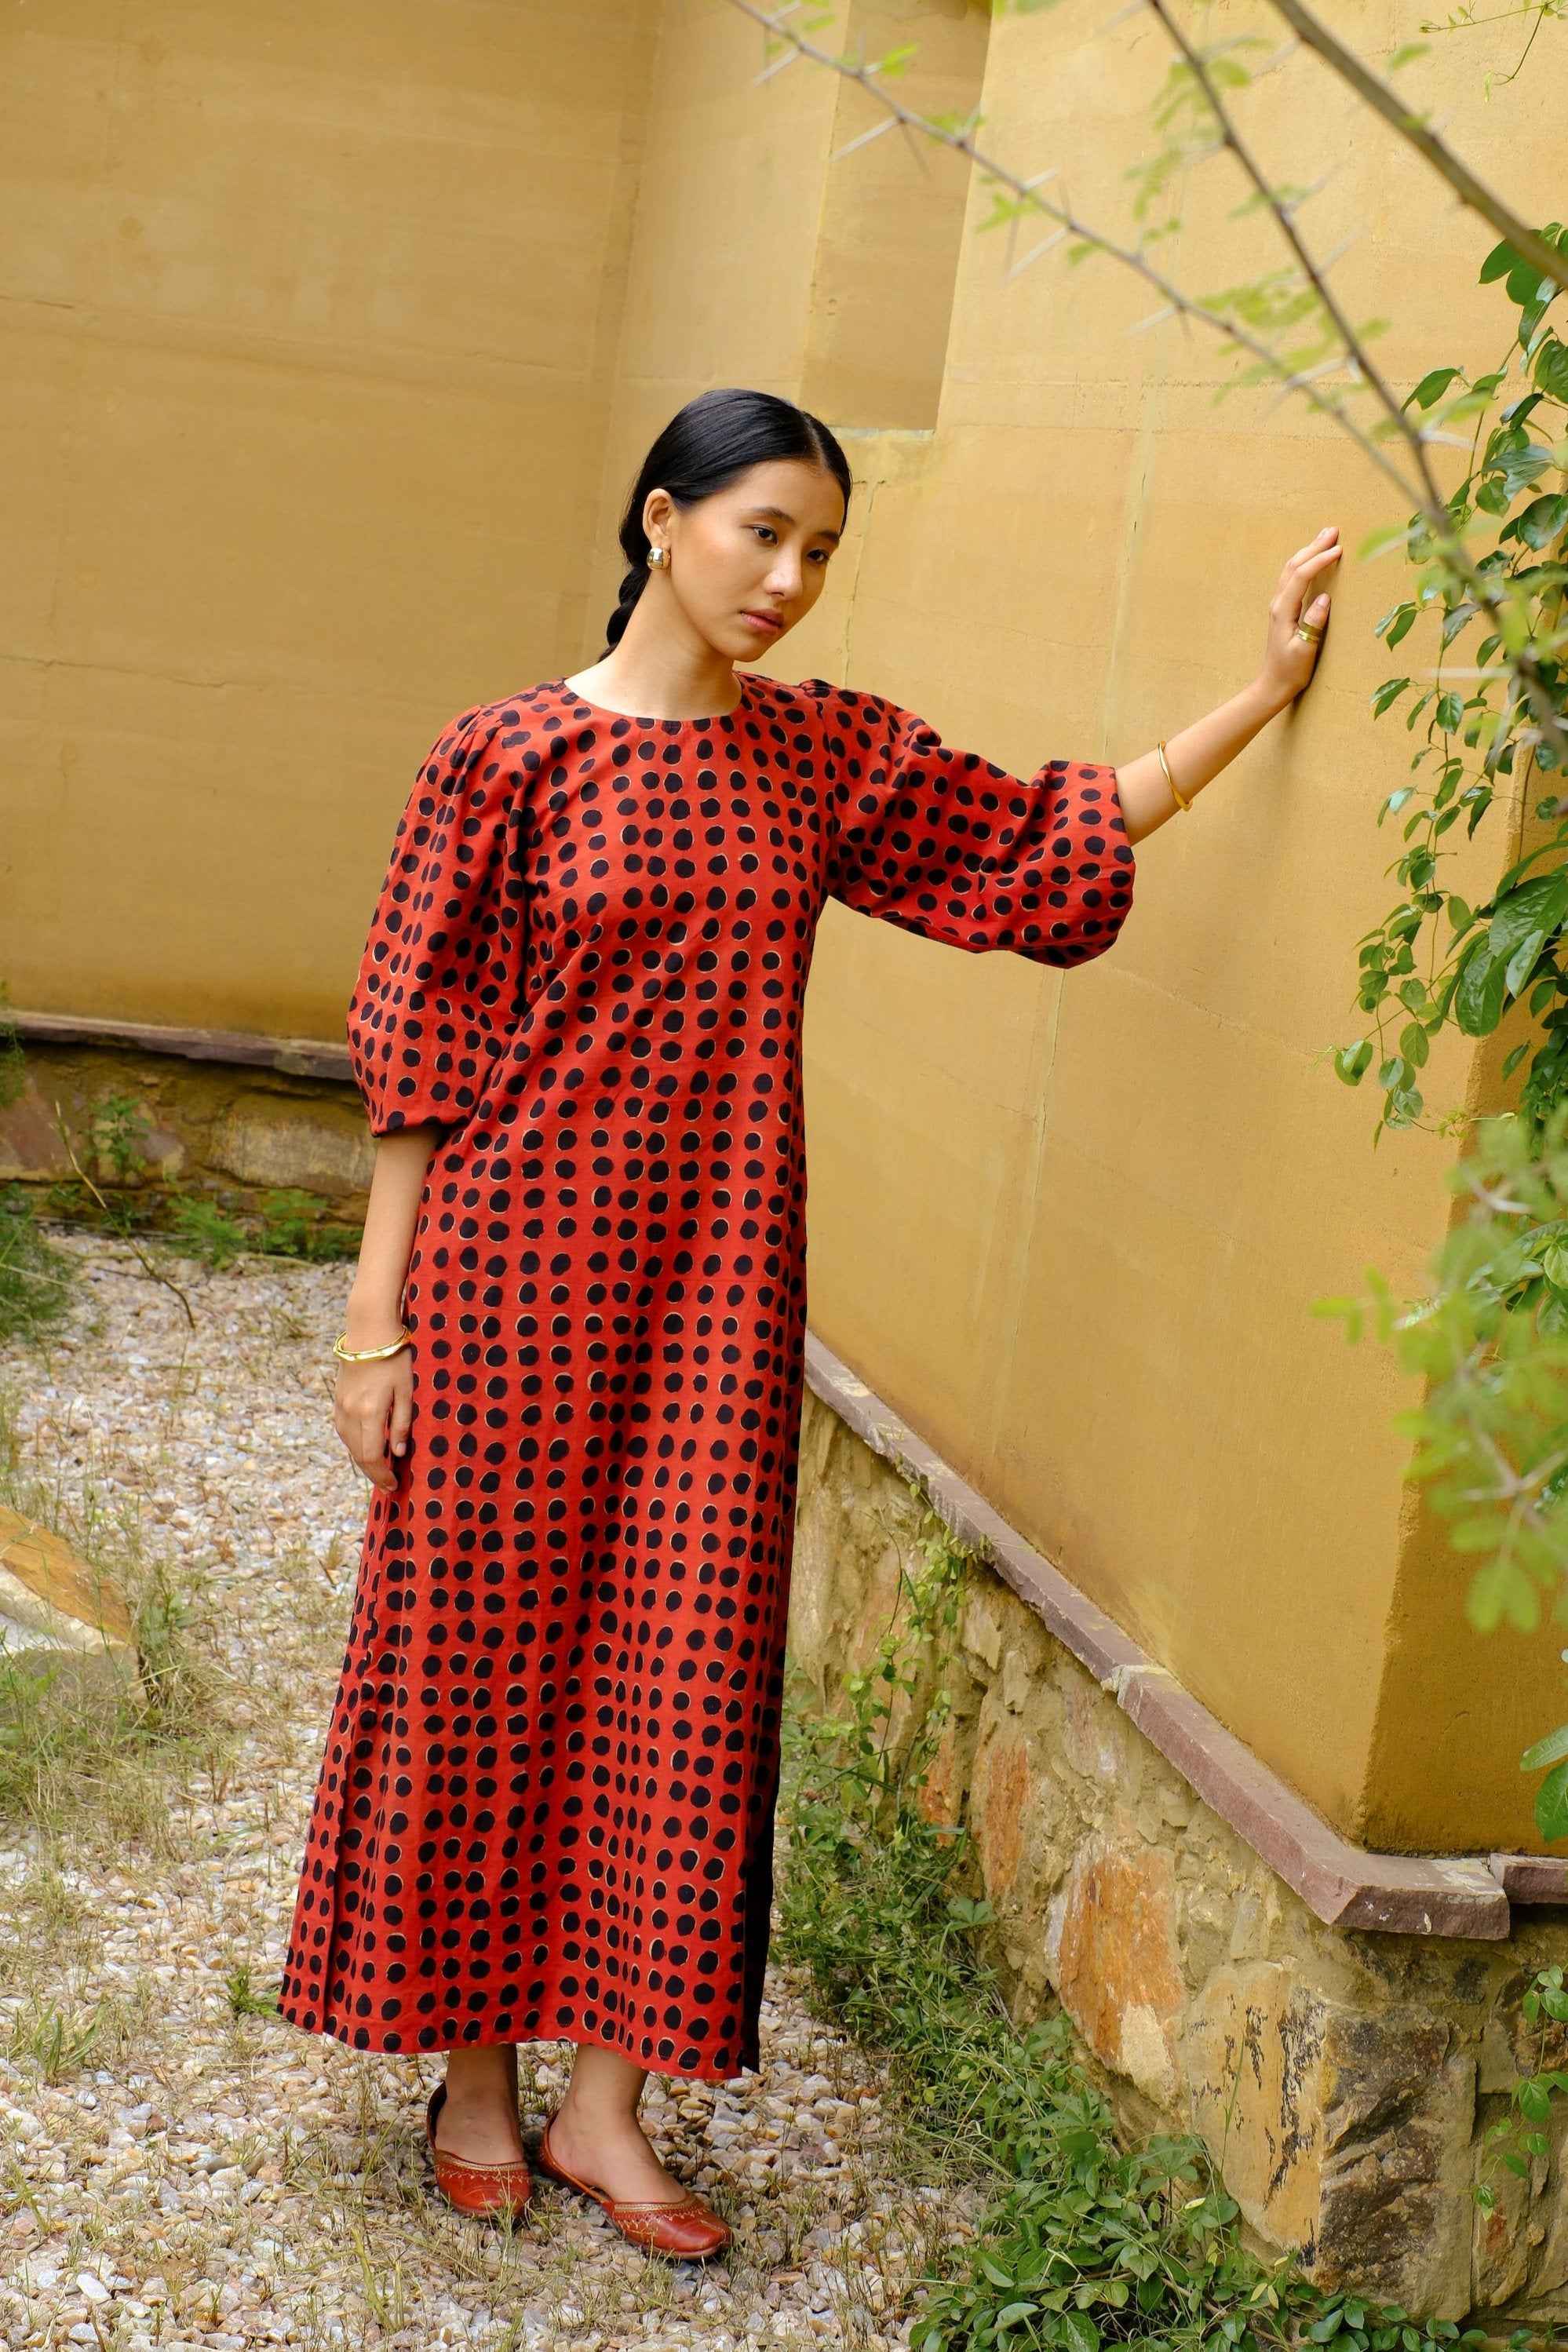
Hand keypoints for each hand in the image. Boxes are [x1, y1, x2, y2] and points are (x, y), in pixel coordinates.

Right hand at [333, 1352, 412, 1491]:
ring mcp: (341, 1406)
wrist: (369, 1332)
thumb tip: (398, 1453)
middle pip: (357, 1454)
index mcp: (370, 1413)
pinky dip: (355, 1443)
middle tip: (389, 1482)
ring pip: (348, 1444)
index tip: (394, 1485)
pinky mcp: (337, 1399)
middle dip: (373, 1472)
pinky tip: (367, 1444)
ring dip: (363, 1459)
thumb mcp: (406, 1391)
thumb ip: (402, 1424)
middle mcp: (351, 1413)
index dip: (381, 1475)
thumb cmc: (394, 1358)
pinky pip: (343, 1430)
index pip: (370, 1457)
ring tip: (380, 1466)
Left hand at [1258, 525, 1340, 711]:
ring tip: (1325, 536)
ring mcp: (1279, 605)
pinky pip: (1292, 577)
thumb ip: (1313, 623)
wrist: (1273, 684)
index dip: (1319, 560)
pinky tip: (1313, 558)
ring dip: (1308, 551)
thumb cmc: (1290, 671)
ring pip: (1291, 569)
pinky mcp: (1283, 609)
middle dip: (1313, 546)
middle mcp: (1278, 603)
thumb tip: (1325, 598)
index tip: (1338, 550)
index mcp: (1283, 611)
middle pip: (1294, 566)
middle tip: (1333, 530)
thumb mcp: (1304, 650)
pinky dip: (1304, 563)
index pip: (1301, 576)